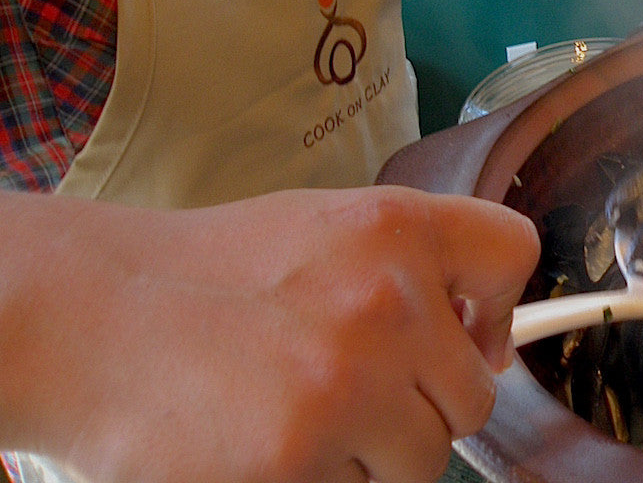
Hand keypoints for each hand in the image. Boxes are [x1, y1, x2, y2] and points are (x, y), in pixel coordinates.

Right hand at [1, 187, 539, 482]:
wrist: (89, 311)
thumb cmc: (205, 275)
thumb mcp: (321, 231)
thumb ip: (407, 268)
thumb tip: (483, 330)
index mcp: (393, 227)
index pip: (512, 253)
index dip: (500, 307)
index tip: (472, 336)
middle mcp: (386, 299)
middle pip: (474, 397)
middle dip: (422, 405)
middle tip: (353, 391)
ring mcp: (345, 384)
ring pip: (422, 460)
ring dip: (372, 452)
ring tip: (300, 412)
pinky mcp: (298, 460)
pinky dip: (320, 476)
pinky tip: (267, 439)